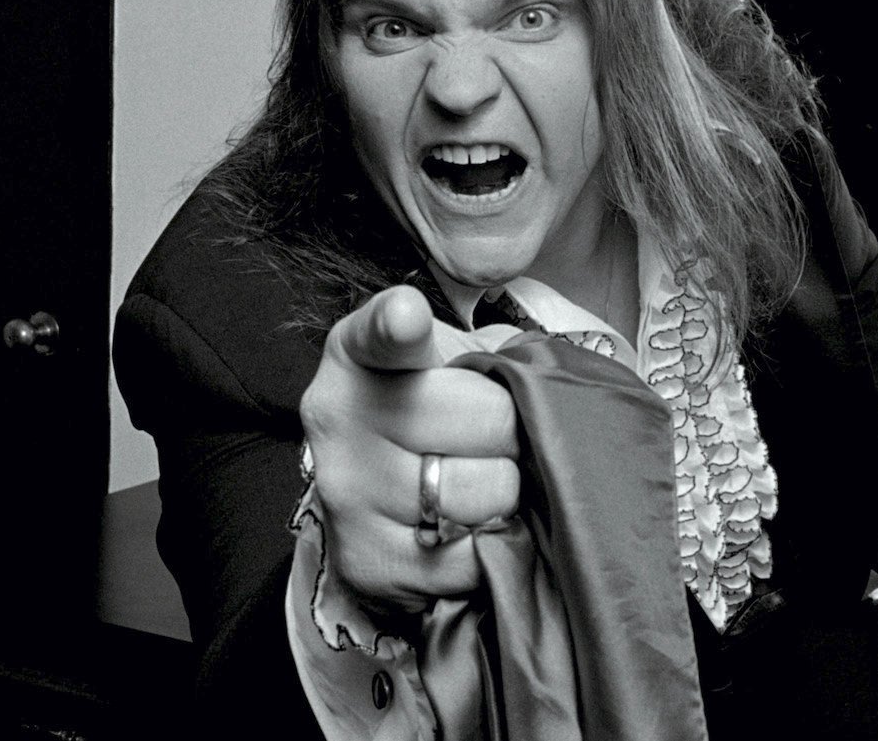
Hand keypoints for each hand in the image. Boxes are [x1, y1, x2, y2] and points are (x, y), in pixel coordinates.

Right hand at [300, 285, 520, 612]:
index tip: (407, 317)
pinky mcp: (366, 561)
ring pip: (487, 496)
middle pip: (489, 421)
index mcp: (360, 352)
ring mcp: (345, 493)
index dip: (401, 323)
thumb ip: (487, 348)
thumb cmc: (437, 406)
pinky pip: (471, 561)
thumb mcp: (452, 354)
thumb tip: (539, 385)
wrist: (380, 482)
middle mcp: (338, 418)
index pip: (383, 333)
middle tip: (492, 441)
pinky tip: (466, 526)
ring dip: (507, 496)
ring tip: (480, 482)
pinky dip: (490, 550)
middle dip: (513, 436)